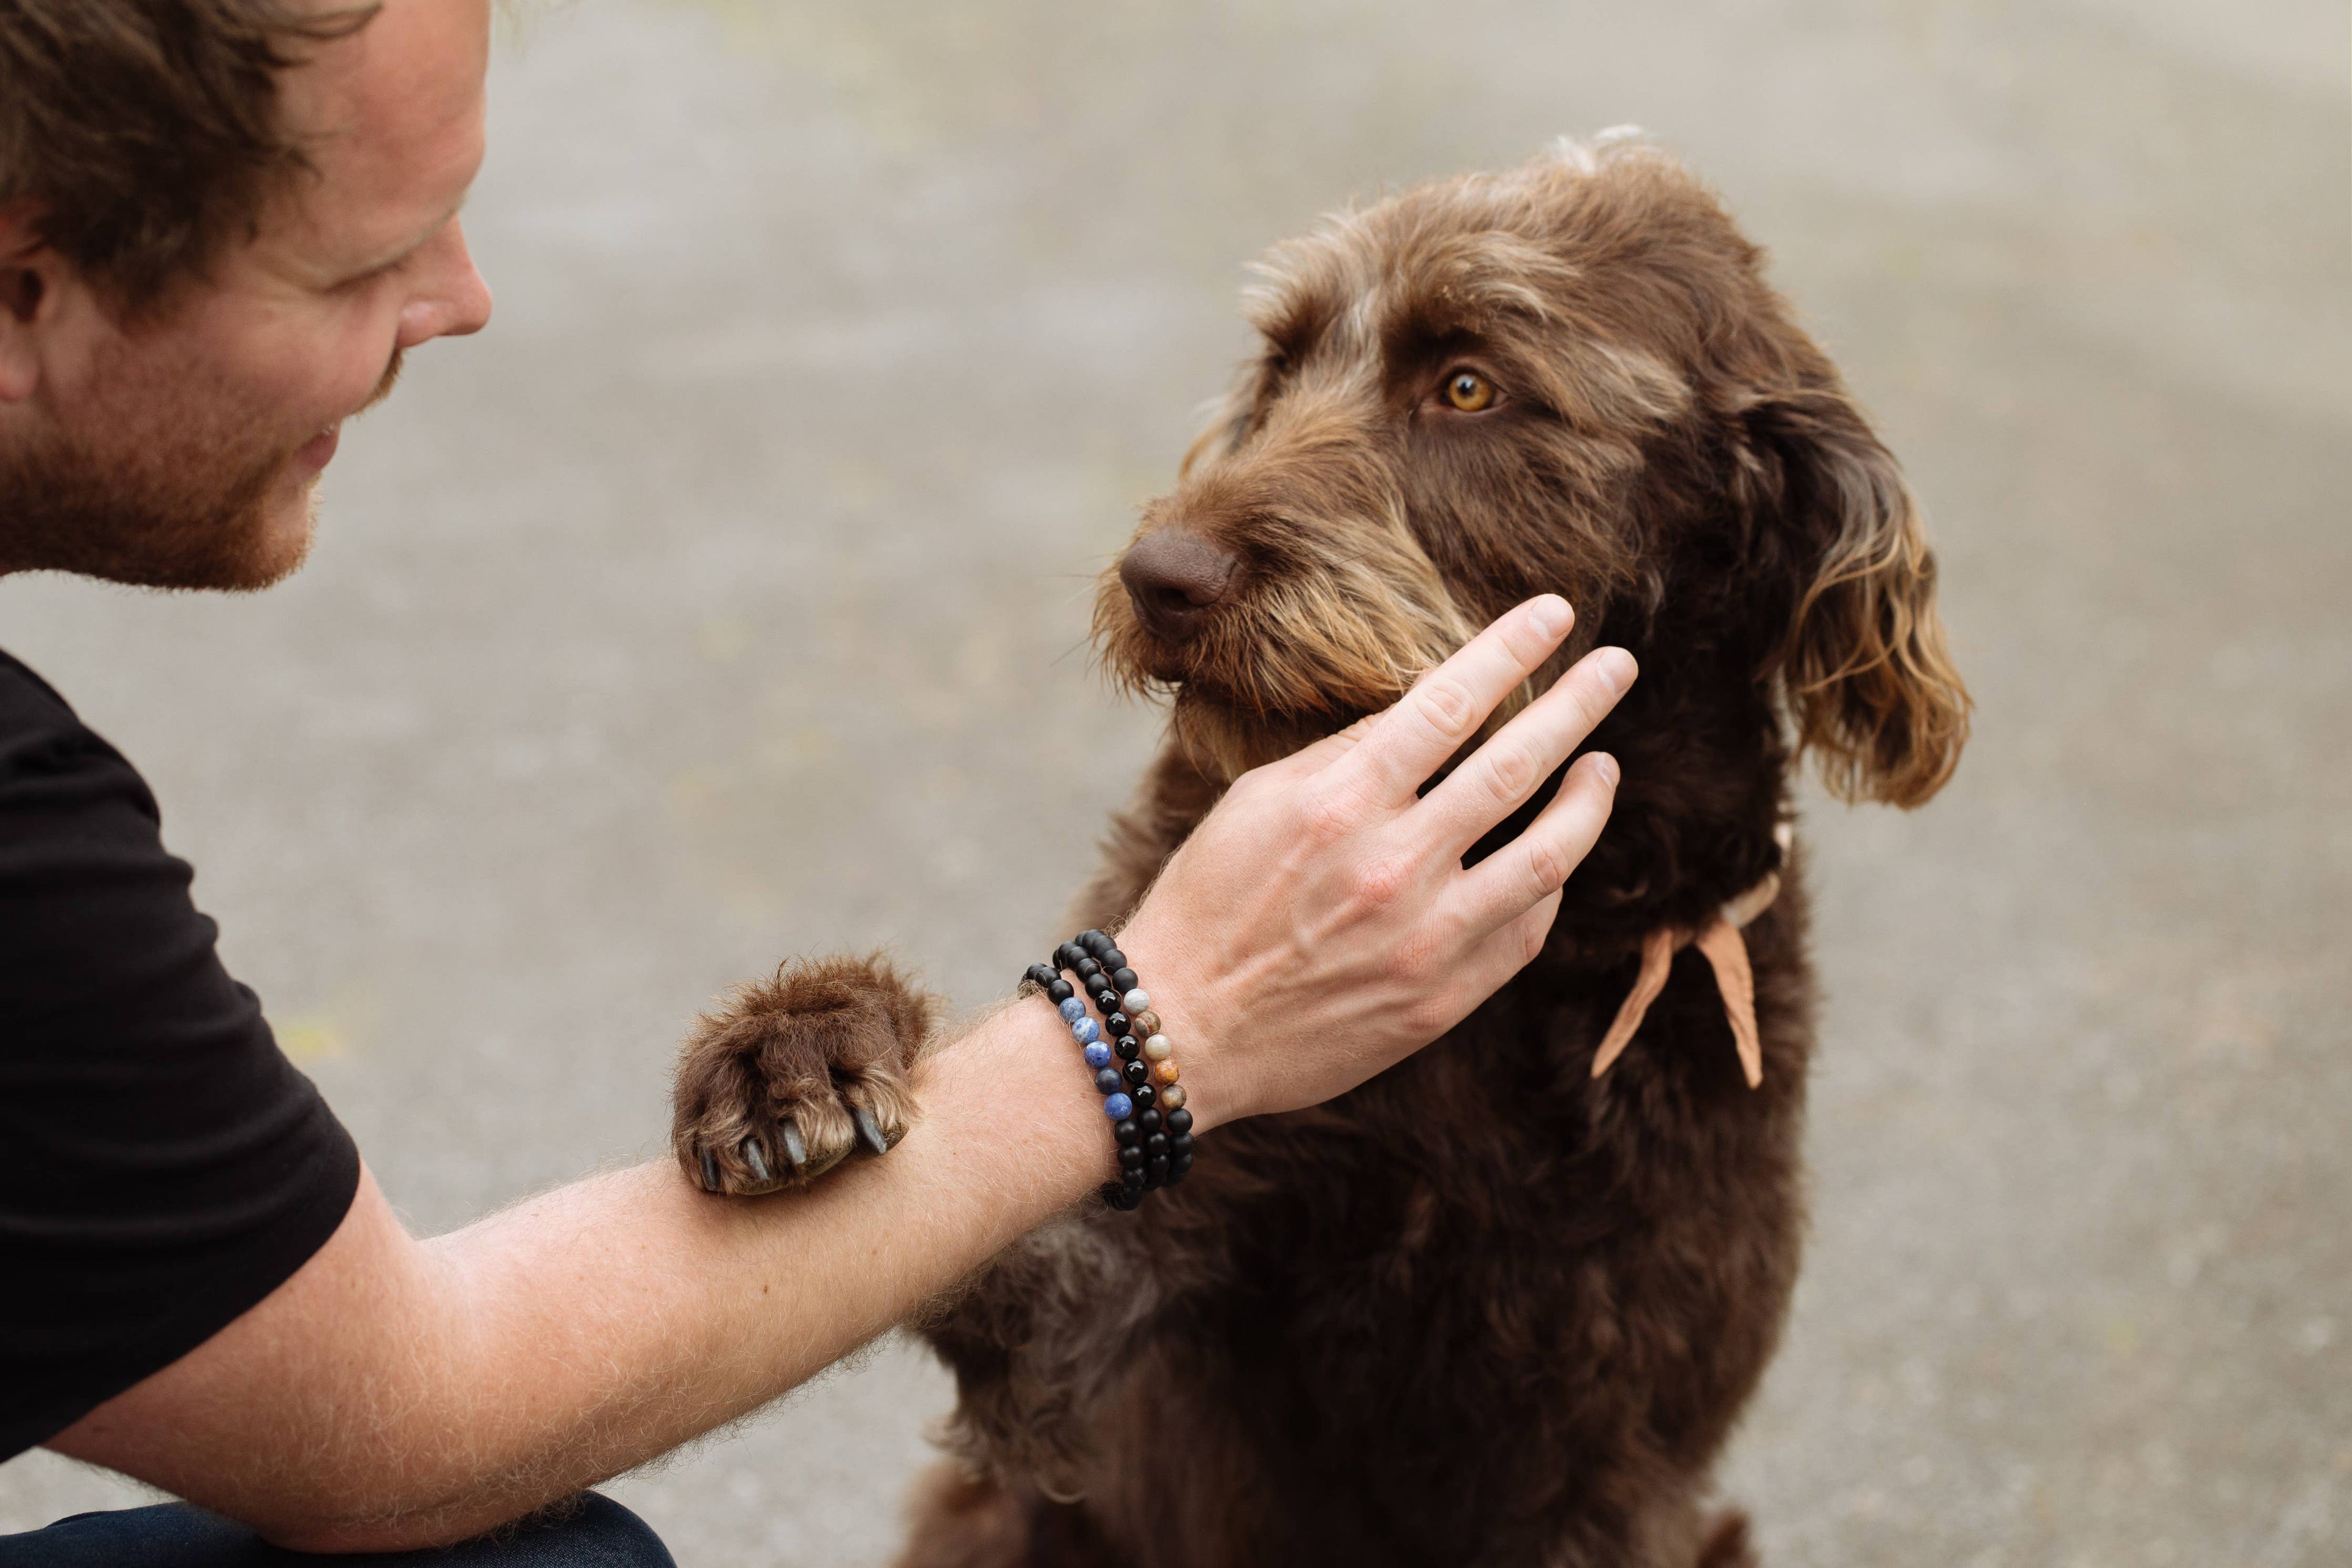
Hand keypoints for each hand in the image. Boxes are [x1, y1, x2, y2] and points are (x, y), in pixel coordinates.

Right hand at [1116, 594, 1632, 1127]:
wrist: (1183, 1030)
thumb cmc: (1207, 904)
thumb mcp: (1256, 802)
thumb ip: (1344, 755)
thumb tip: (1419, 711)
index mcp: (1340, 803)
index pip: (1449, 703)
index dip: (1511, 650)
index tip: (1556, 613)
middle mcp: (1393, 865)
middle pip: (1516, 766)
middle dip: (1579, 705)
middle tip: (1620, 665)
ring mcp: (1425, 938)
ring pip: (1547, 855)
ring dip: (1588, 800)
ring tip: (1604, 765)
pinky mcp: (1441, 998)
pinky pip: (1525, 931)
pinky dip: (1550, 886)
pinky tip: (1556, 857)